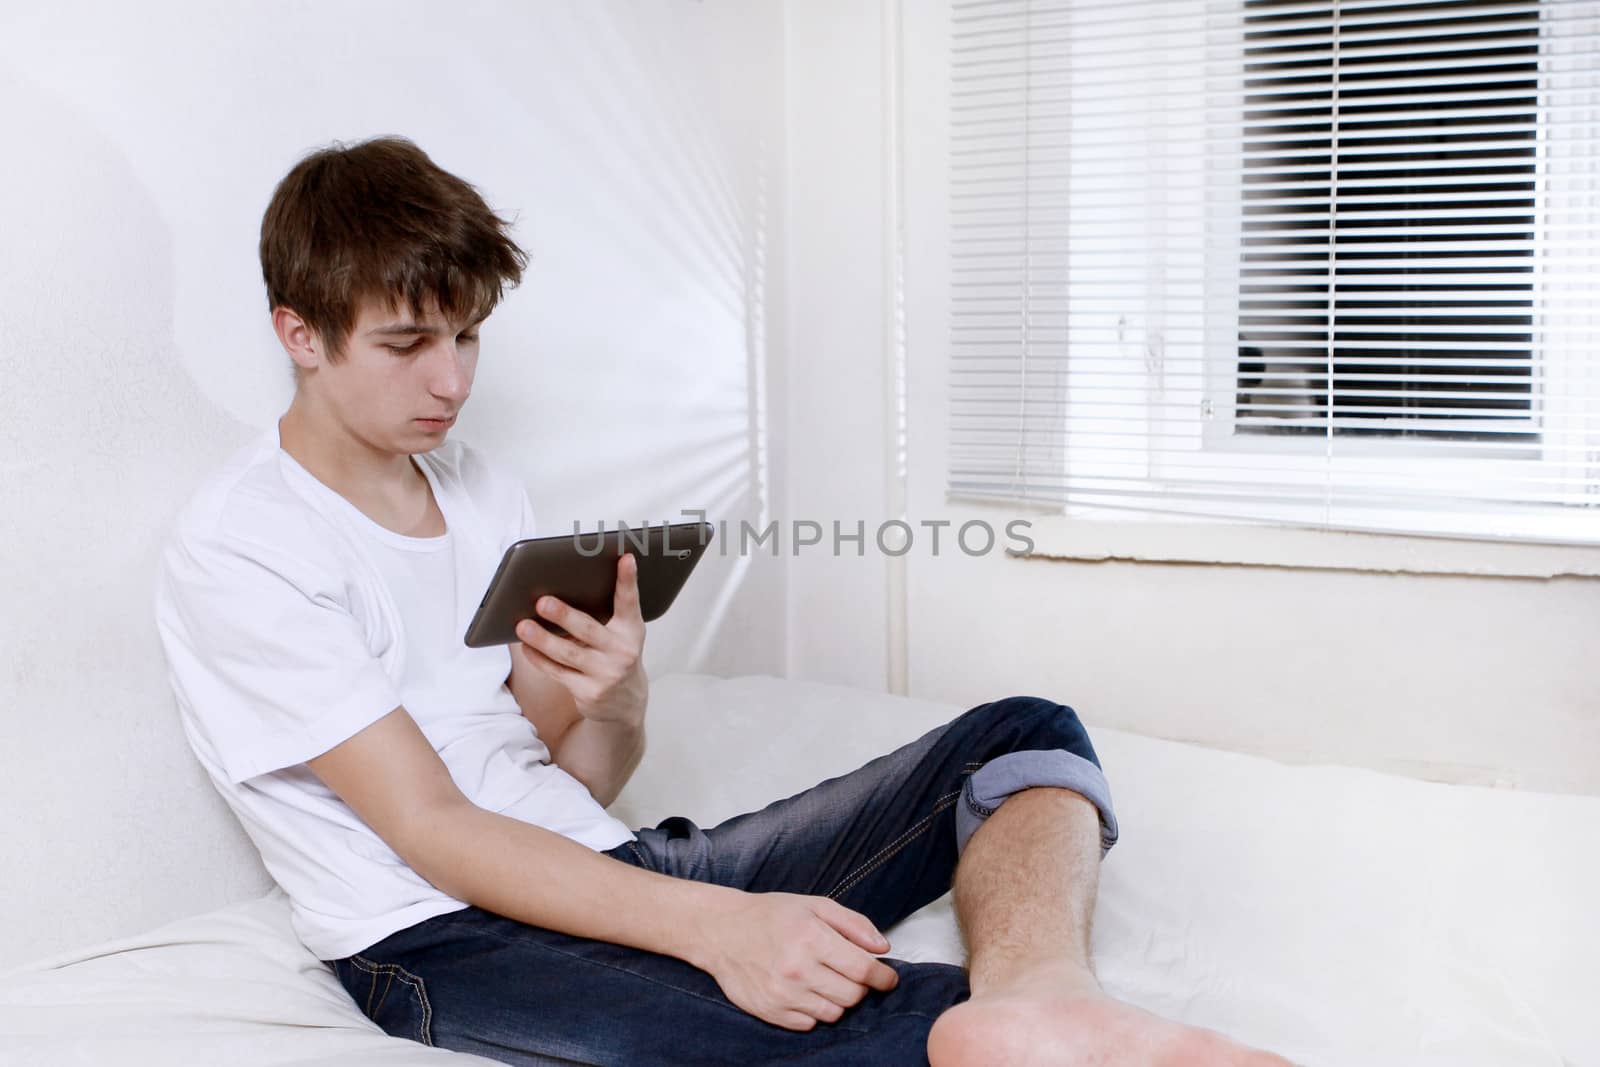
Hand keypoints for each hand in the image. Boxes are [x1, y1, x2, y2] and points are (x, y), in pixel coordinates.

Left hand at [513, 553, 646, 724]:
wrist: (625, 704)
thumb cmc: (615, 657)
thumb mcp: (618, 635)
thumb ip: (601, 616)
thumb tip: (559, 593)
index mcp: (631, 630)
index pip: (630, 602)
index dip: (628, 580)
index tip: (625, 558)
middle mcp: (623, 652)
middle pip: (589, 630)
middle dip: (564, 616)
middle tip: (542, 602)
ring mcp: (607, 674)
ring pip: (568, 654)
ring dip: (542, 639)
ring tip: (523, 626)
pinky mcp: (590, 692)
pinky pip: (558, 673)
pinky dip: (539, 659)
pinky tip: (526, 647)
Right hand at [691, 891, 900, 1030]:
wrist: (722, 930)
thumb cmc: (771, 915)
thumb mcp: (815, 905)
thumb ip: (854, 924)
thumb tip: (883, 948)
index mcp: (812, 938)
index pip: (863, 970)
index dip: (883, 977)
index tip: (888, 978)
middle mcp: (798, 970)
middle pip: (852, 995)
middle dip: (859, 986)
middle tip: (850, 973)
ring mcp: (783, 994)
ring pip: (834, 1013)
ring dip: (837, 999)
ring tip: (824, 980)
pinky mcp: (771, 1012)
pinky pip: (810, 1024)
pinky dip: (814, 1011)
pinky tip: (805, 990)